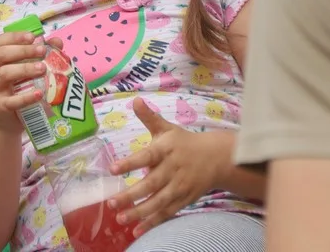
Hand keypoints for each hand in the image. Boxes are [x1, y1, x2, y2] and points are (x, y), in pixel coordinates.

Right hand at [0, 32, 61, 133]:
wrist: (7, 122)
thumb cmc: (18, 90)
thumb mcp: (27, 71)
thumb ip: (41, 55)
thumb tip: (57, 42)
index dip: (13, 37)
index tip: (32, 37)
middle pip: (0, 55)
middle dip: (22, 50)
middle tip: (42, 50)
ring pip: (3, 74)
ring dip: (24, 69)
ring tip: (42, 69)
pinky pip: (11, 101)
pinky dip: (26, 97)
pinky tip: (39, 94)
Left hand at [107, 97, 226, 236]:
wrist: (217, 158)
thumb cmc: (184, 142)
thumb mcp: (167, 128)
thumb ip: (149, 118)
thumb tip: (134, 99)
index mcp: (166, 149)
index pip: (146, 156)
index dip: (130, 163)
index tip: (112, 169)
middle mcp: (172, 169)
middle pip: (151, 184)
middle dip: (132, 195)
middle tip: (112, 203)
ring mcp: (179, 186)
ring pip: (159, 202)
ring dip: (140, 212)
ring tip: (121, 219)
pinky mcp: (184, 199)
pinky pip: (167, 213)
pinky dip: (153, 222)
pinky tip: (137, 230)